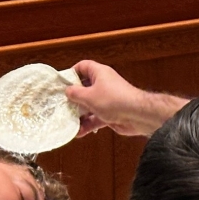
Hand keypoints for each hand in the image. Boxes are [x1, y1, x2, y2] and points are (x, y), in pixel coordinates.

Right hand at [64, 60, 185, 136]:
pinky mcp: (110, 113)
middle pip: (84, 87)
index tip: (62, 83)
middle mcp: (103, 84)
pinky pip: (95, 117)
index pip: (83, 66)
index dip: (71, 73)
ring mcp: (107, 99)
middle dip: (73, 97)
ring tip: (68, 121)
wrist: (137, 115)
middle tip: (61, 104)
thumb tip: (67, 91)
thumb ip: (75, 93)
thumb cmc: (112, 100)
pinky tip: (78, 133)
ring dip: (79, 114)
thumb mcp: (89, 96)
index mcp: (99, 73)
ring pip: (89, 105)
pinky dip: (88, 124)